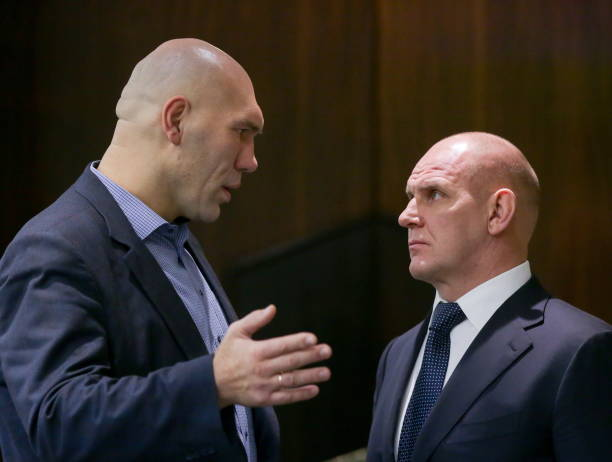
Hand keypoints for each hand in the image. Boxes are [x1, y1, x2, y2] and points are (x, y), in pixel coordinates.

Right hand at [213, 305, 331, 407]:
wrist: (213, 383)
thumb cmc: (227, 354)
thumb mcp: (235, 332)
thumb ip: (254, 319)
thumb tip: (272, 308)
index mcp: (255, 351)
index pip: (281, 345)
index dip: (298, 342)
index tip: (313, 339)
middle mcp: (260, 369)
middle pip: (290, 362)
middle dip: (310, 356)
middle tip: (327, 351)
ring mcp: (263, 385)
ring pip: (290, 380)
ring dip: (310, 376)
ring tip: (326, 372)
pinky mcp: (264, 399)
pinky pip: (285, 397)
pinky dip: (300, 395)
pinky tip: (314, 389)